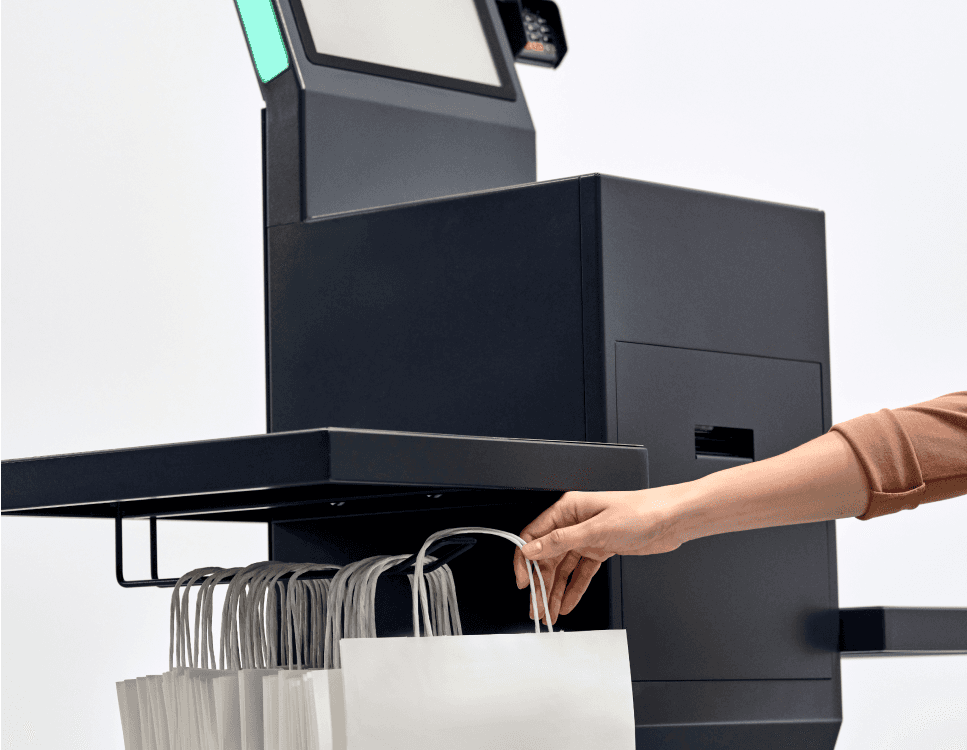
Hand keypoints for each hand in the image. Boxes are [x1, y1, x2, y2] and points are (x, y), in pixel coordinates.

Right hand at [513, 485, 692, 624]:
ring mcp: (588, 538)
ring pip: (563, 568)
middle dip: (541, 584)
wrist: (672, 519)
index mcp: (568, 509)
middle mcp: (575, 523)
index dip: (525, 560)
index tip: (523, 582)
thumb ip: (562, 540)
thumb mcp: (597, 528)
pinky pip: (581, 573)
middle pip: (548, 557)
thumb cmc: (641, 512)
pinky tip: (567, 603)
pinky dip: (574, 589)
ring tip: (549, 612)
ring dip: (555, 591)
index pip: (535, 536)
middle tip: (537, 608)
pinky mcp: (600, 550)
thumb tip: (533, 549)